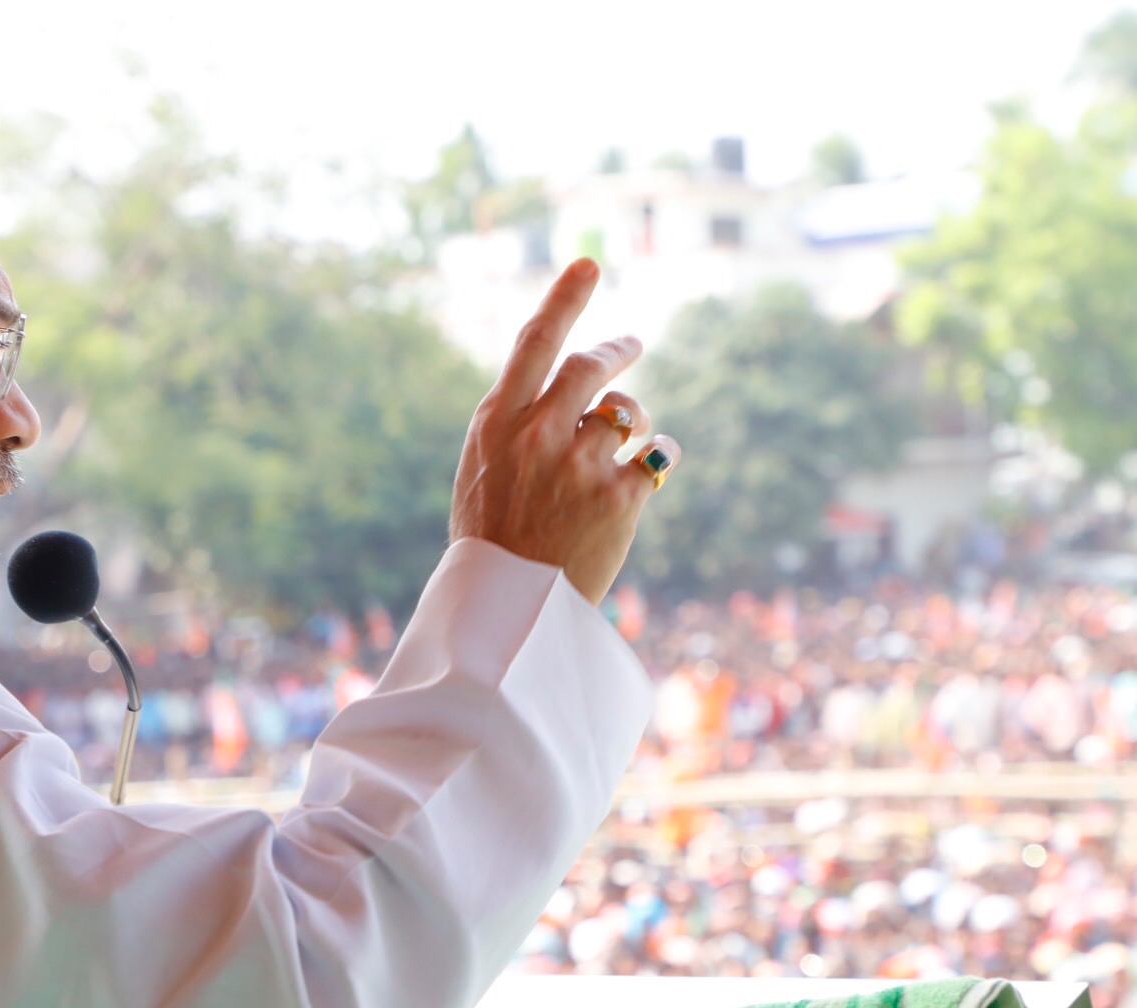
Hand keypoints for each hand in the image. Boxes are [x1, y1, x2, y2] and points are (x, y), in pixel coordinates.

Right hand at [448, 258, 680, 605]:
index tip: (589, 263)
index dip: (564, 298)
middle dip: (619, 350)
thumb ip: (516, 427)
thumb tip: (564, 389)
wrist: (509, 610)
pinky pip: (657, 457)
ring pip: (627, 414)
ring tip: (623, 445)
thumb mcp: (483, 472)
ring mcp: (581, 463)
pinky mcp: (620, 496)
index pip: (535, 342)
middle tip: (632, 344)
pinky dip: (656, 462)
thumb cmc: (491, 541)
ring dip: (633, 422)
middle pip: (592, 367)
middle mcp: (539, 434)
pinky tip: (645, 476)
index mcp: (497, 424)